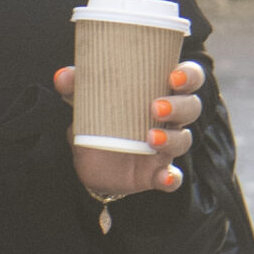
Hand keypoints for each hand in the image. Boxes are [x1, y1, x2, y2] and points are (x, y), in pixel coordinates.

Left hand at [53, 59, 203, 201]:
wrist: (88, 160)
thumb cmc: (97, 119)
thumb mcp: (85, 101)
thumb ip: (75, 87)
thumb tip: (62, 75)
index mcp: (159, 92)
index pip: (188, 78)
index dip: (189, 75)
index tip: (174, 75)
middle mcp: (168, 119)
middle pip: (191, 108)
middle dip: (179, 106)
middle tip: (156, 107)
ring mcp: (165, 147)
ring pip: (183, 140)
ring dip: (171, 138)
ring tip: (149, 138)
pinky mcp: (156, 173)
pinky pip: (173, 178)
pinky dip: (172, 178)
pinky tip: (165, 177)